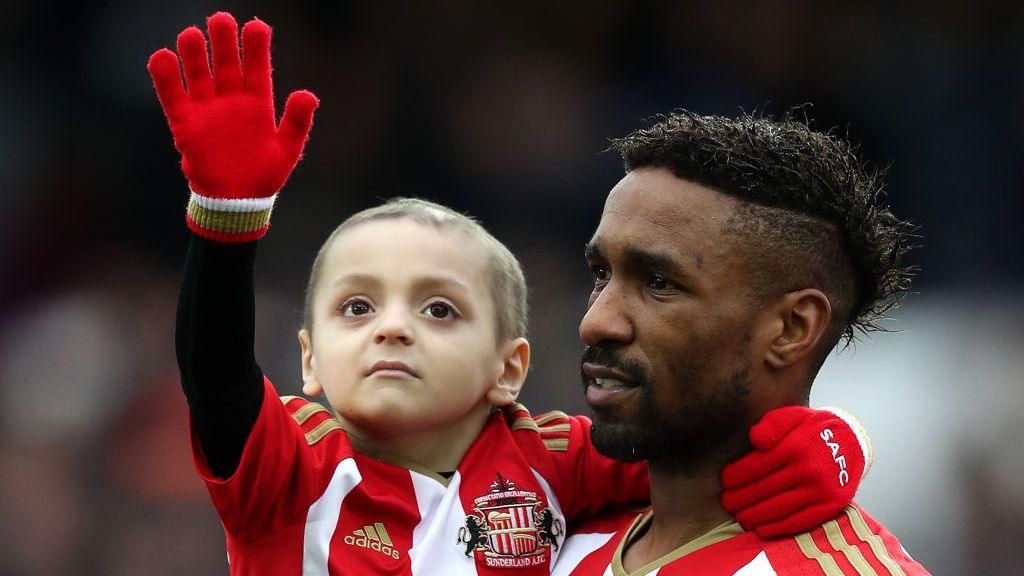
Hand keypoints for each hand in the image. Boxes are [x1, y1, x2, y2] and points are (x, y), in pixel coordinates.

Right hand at [148, 12, 318, 241]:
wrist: (236, 203)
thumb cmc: (264, 176)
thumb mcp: (287, 150)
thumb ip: (297, 122)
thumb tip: (309, 95)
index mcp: (258, 103)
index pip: (257, 68)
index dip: (256, 47)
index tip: (257, 27)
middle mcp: (231, 100)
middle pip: (226, 64)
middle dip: (224, 41)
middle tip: (221, 19)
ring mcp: (207, 109)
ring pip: (198, 74)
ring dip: (194, 54)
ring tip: (192, 34)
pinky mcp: (185, 124)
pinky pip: (173, 96)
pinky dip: (166, 78)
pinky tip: (162, 57)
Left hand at [720, 405, 870, 538]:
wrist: (853, 443)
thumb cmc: (814, 429)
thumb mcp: (794, 415)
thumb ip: (773, 424)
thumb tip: (755, 440)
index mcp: (796, 446)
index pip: (756, 465)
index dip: (736, 476)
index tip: (725, 481)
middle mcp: (808, 469)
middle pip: (764, 489)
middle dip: (741, 498)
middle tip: (727, 502)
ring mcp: (820, 490)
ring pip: (778, 508)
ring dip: (754, 515)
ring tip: (740, 517)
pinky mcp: (830, 506)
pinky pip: (799, 522)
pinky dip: (778, 528)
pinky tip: (761, 529)